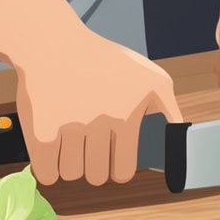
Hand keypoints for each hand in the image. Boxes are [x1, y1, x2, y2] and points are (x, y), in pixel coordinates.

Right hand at [14, 28, 181, 185]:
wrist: (52, 42)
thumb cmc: (103, 61)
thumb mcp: (151, 78)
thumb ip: (170, 111)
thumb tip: (179, 142)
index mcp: (126, 117)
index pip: (122, 172)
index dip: (116, 168)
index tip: (110, 157)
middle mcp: (99, 124)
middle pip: (96, 177)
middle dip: (92, 167)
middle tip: (87, 147)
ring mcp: (68, 129)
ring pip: (71, 174)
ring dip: (70, 166)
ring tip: (69, 144)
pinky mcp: (40, 132)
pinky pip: (46, 174)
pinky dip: (48, 169)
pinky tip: (51, 152)